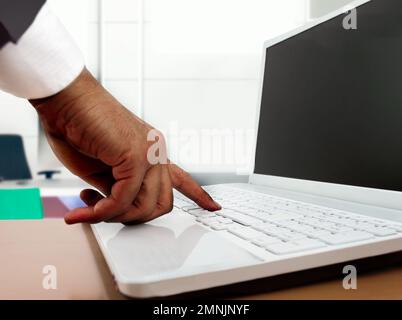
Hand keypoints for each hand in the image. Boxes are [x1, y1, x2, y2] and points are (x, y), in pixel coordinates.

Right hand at [30, 69, 220, 223]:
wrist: (64, 99)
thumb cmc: (78, 127)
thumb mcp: (101, 169)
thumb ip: (117, 189)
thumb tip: (119, 209)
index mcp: (152, 152)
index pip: (183, 179)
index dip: (198, 195)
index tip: (213, 207)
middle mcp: (156, 151)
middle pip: (163, 204)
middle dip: (132, 218)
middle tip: (104, 212)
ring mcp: (150, 152)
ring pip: (144, 206)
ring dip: (113, 216)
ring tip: (88, 208)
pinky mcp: (136, 155)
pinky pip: (123, 199)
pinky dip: (102, 210)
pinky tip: (86, 206)